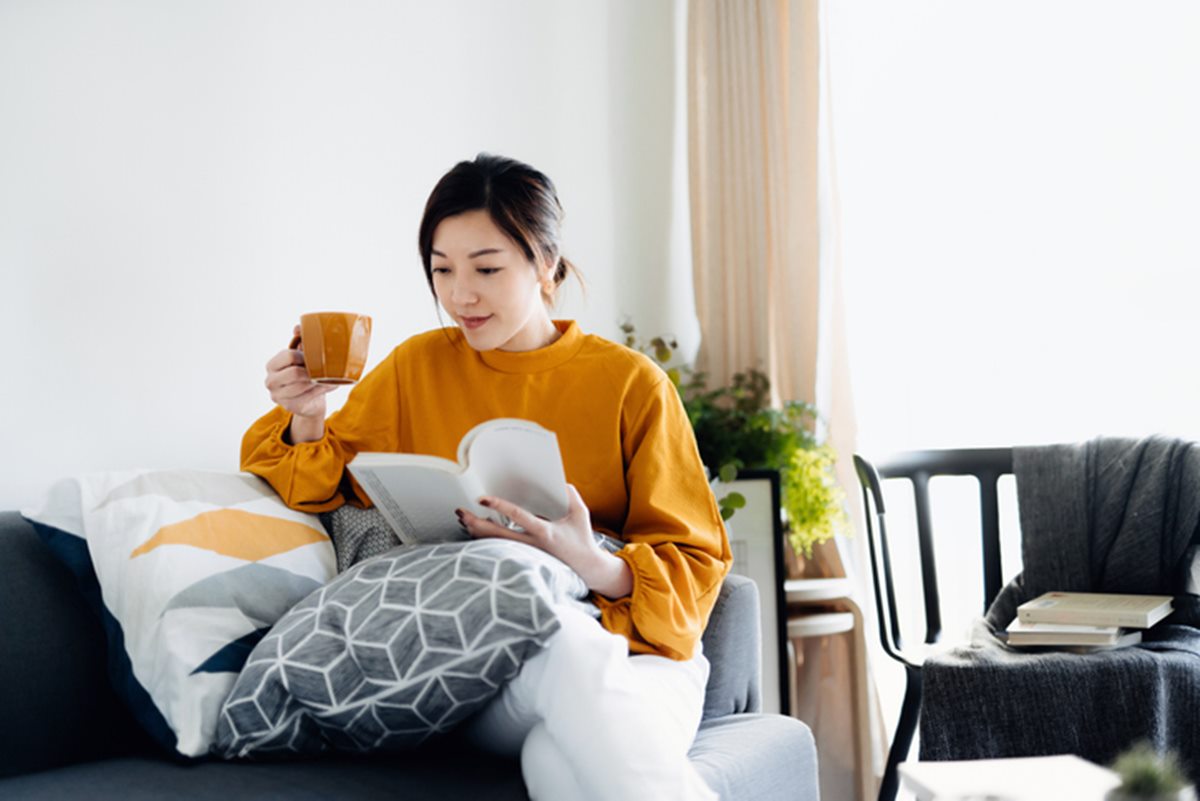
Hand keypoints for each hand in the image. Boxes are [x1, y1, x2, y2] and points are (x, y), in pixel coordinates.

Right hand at [264, 324, 335, 432]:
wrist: (311, 399)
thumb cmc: (305, 373)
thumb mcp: (302, 355)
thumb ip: (300, 339)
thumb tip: (298, 328)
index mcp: (272, 365)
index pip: (287, 356)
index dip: (303, 356)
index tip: (312, 356)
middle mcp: (270, 381)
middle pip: (294, 373)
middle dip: (311, 370)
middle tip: (323, 368)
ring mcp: (278, 396)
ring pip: (302, 386)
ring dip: (318, 380)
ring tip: (329, 376)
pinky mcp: (289, 407)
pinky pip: (308, 397)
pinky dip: (321, 390)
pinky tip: (329, 385)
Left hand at [459, 485, 633, 597]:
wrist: (586, 568)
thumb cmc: (583, 539)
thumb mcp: (580, 514)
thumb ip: (570, 495)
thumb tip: (558, 481)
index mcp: (544, 532)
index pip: (518, 517)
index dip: (499, 506)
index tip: (482, 498)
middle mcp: (532, 545)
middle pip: (497, 535)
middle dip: (476, 523)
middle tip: (461, 512)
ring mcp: (526, 555)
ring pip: (495, 545)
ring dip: (477, 532)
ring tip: (463, 520)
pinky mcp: (524, 560)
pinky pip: (500, 549)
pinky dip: (486, 541)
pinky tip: (476, 532)